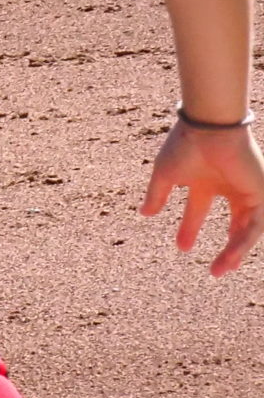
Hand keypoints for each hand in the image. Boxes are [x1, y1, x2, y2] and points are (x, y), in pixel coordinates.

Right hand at [140, 119, 263, 276]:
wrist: (209, 128)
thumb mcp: (165, 174)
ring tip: (222, 270)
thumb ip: (157, 195)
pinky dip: (244, 241)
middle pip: (233, 223)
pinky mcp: (260, 192)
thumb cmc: (186, 145)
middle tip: (216, 270)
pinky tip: (233, 256)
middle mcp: (229, 186)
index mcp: (206, 179)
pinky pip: (256, 224)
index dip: (190, 228)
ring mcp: (247, 189)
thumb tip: (145, 214)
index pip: (199, 208)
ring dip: (236, 250)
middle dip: (226, 247)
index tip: (182, 248)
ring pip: (247, 227)